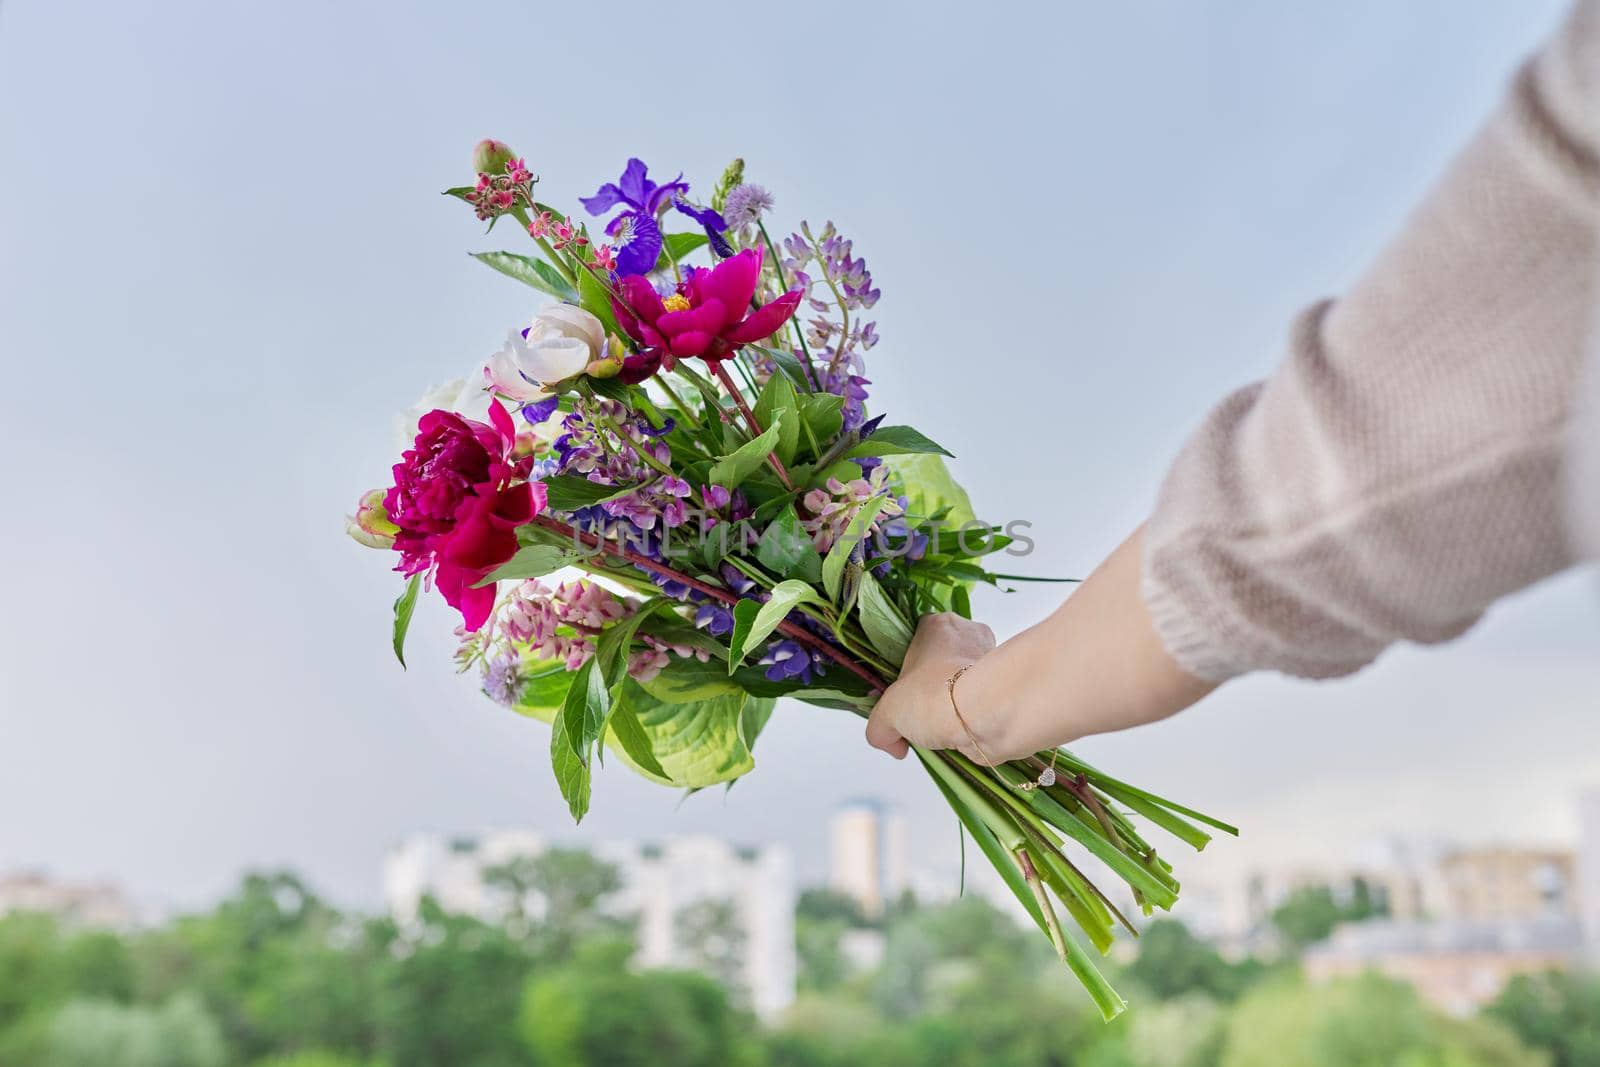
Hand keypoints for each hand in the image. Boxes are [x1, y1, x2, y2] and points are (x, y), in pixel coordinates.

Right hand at [864, 613, 998, 761]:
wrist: (983, 716)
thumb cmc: (933, 697)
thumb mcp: (887, 714)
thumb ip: (879, 728)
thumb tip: (892, 744)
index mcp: (937, 624)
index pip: (916, 641)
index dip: (905, 671)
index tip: (900, 697)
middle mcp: (967, 633)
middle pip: (941, 663)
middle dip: (929, 690)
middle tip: (918, 716)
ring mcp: (990, 658)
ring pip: (962, 683)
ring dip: (950, 705)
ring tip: (940, 729)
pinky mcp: (1006, 684)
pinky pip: (980, 700)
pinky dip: (970, 717)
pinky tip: (960, 734)